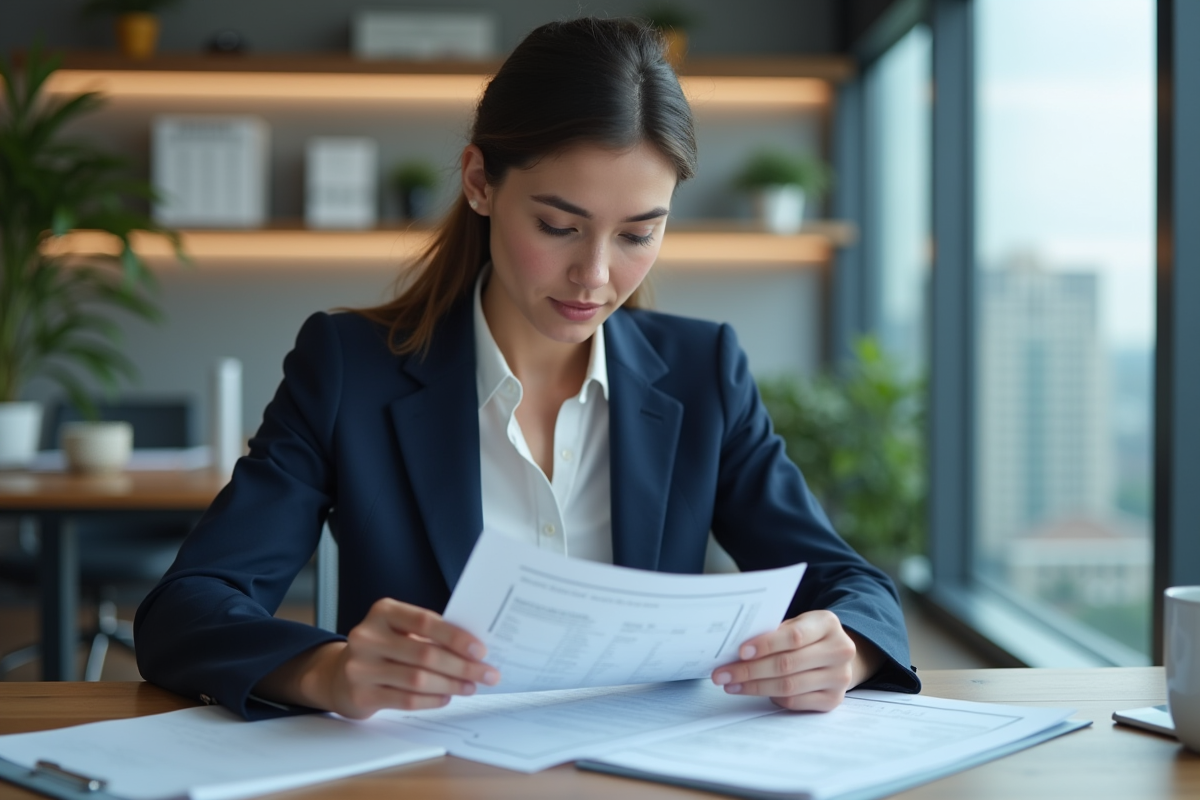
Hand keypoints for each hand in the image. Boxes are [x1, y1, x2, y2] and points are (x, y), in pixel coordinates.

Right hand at [259, 598, 499, 717]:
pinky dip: (432, 700)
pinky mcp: (360, 694)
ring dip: (451, 685)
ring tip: (470, 686)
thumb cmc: (382, 648)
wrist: (338, 675)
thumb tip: (475, 650)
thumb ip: (429, 634)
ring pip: (417, 679)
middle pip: (425, 654)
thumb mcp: (400, 631)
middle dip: (462, 666)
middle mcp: (367, 636)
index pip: (425, 622)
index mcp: (383, 612)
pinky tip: (447, 697)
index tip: (481, 650)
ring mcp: (360, 666)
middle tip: (487, 673)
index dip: (456, 637)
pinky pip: (405, 700)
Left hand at [710, 610, 879, 711]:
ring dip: (754, 686)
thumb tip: (736, 646)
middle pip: (787, 664)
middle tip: (723, 673)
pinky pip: (794, 701)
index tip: (740, 652)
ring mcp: (839, 678)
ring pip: (789, 686)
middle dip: (750, 670)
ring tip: (731, 684)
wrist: (837, 654)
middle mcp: (840, 650)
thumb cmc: (808, 636)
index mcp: (828, 624)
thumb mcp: (797, 623)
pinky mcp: (833, 700)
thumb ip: (774, 631)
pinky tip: (754, 690)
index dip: (765, 645)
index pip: (794, 636)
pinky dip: (771, 696)